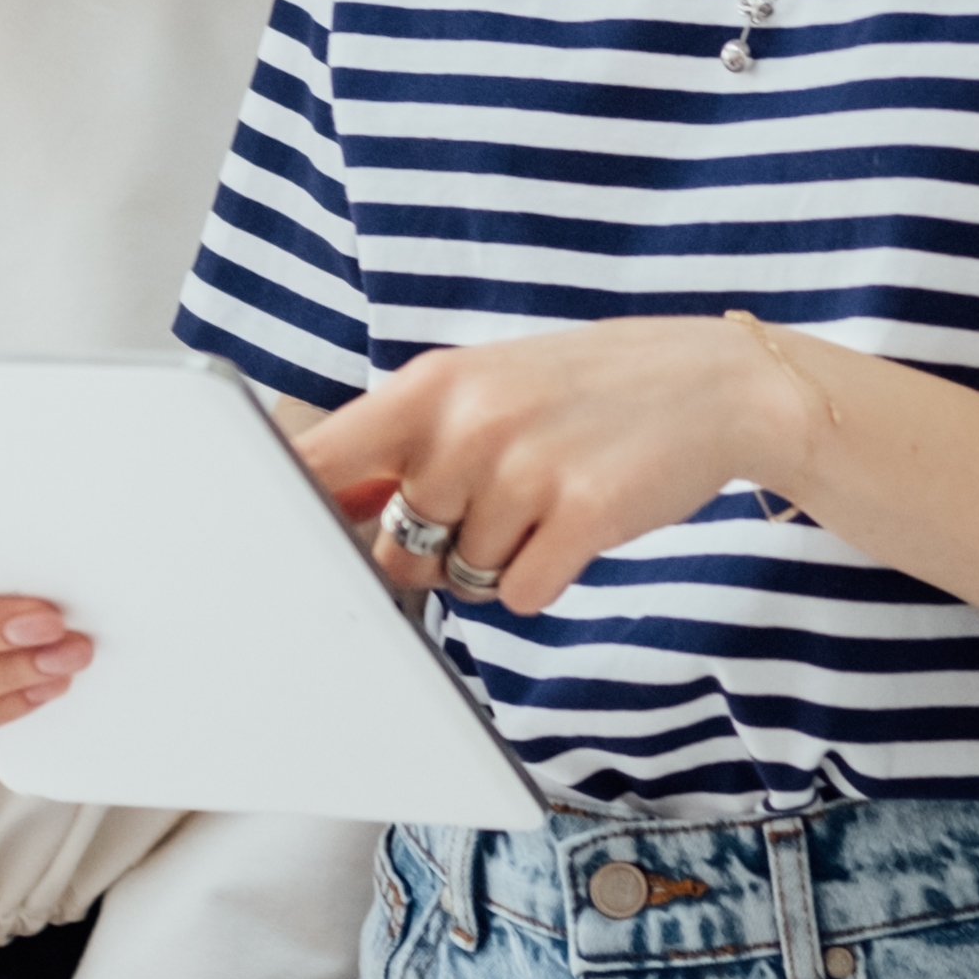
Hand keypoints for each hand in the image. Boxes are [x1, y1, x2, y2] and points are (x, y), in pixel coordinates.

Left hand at [301, 318, 804, 615]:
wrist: (712, 382)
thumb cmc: (583, 390)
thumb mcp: (484, 389)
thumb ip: (402, 445)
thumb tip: (318, 511)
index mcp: (429, 386)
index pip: (321, 462)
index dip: (289, 512)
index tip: (266, 545)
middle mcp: (468, 425)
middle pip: (394, 548)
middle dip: (432, 551)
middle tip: (492, 504)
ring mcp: (525, 470)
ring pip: (462, 578)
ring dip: (499, 560)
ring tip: (547, 498)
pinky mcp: (582, 517)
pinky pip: (521, 596)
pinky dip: (545, 577)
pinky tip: (577, 523)